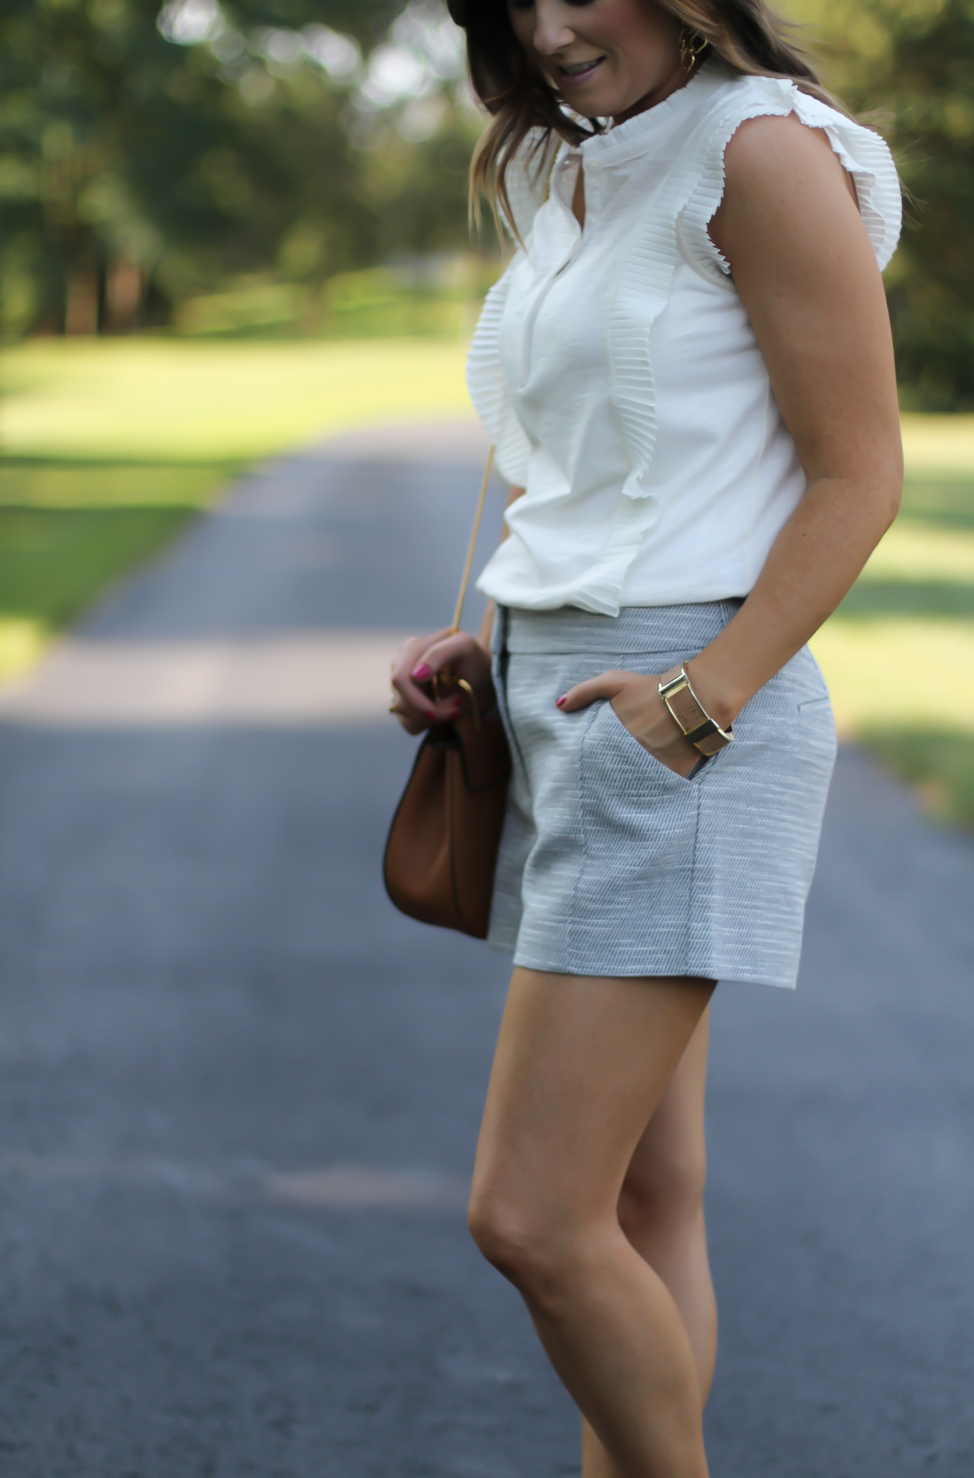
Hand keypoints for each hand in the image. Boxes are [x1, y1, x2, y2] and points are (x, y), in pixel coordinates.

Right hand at [390, 628, 495, 735]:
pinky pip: (408, 723)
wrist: (483, 678)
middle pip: (401, 702)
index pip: (401, 680)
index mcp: (411, 649)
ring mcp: (400, 685)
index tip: (455, 703)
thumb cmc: (476, 660)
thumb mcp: (464, 648)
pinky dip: (430, 722)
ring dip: (434, 717)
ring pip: (404, 715)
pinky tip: (444, 711)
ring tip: (454, 706)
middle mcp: (401, 666)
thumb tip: (414, 676)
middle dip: (430, 711)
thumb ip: (438, 654)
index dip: (420, 700)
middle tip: (456, 710)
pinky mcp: (405, 702)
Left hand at [557, 669, 700, 778]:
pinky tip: (650, 793)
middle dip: (610, 776)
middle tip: (605, 782)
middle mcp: (634, 755)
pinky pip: (662, 789)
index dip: (592, 765)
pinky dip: (657, 791)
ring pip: (636, 784)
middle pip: (615, 773)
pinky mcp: (677, 775)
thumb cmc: (652, 688)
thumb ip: (585, 691)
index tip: (589, 769)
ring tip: (625, 789)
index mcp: (616, 738)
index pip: (595, 760)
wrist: (696, 697)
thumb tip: (558, 706)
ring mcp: (656, 767)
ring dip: (631, 785)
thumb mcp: (616, 681)